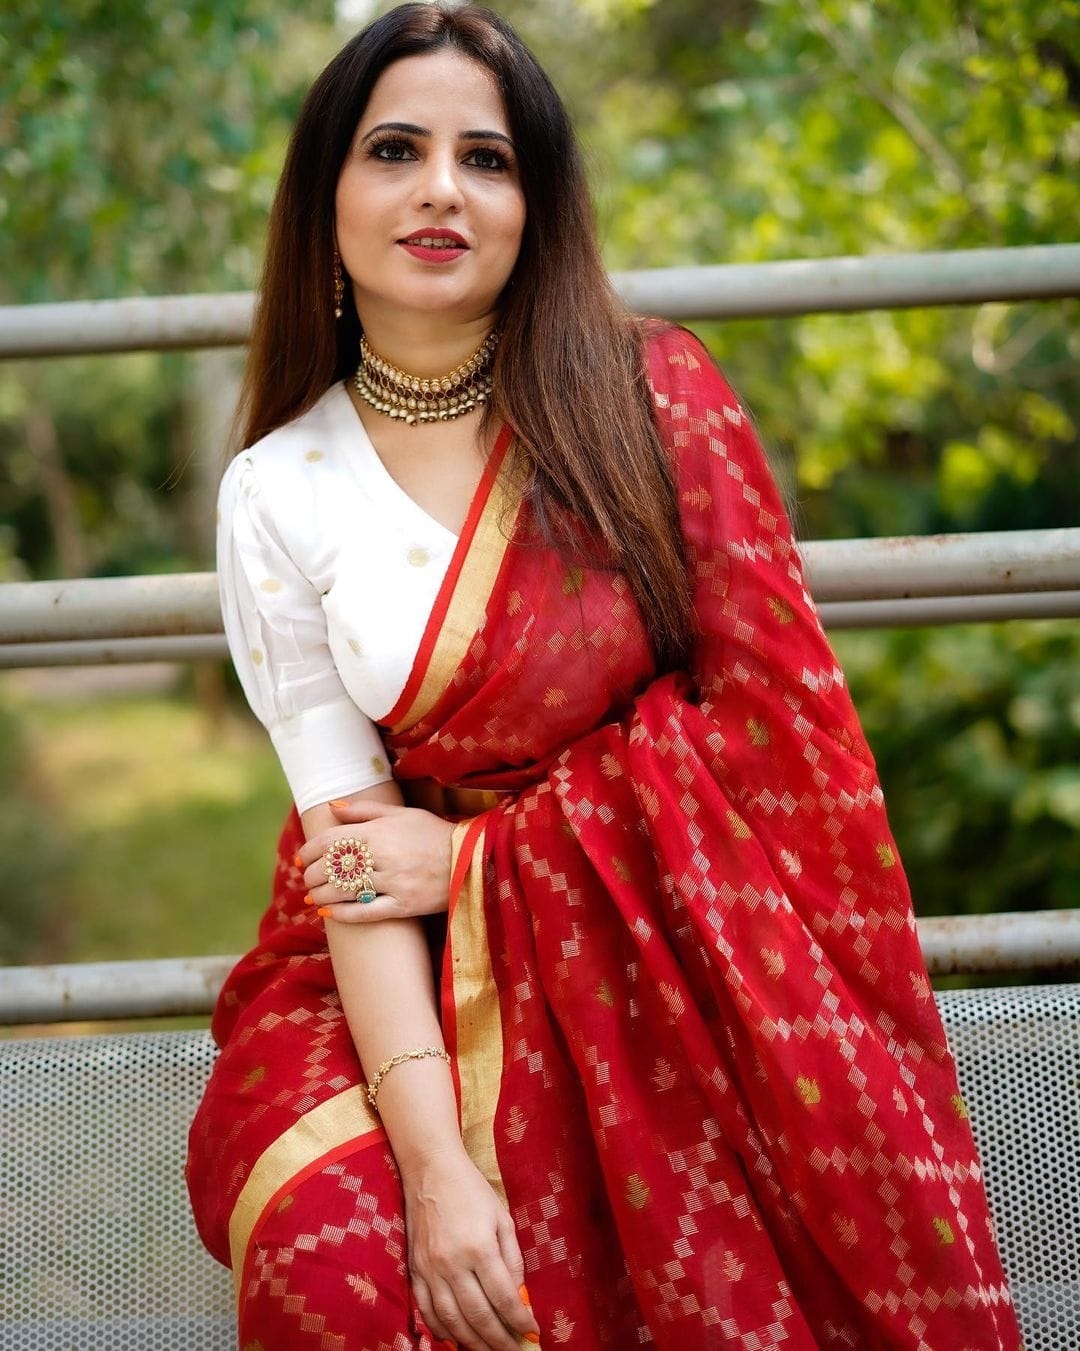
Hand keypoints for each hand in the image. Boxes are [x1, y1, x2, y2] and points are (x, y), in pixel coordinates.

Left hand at [298, 796, 453, 923]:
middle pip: (333, 867)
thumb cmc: (433, 833)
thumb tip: (333, 807)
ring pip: (344, 891)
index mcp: (380, 831)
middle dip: (312, 874)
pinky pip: (366, 912)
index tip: (300, 858)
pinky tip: (328, 913)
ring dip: (321, 894)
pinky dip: (343, 914)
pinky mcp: (404, 906)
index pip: (332, 841)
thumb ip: (365, 810)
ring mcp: (393, 883)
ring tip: (312, 895)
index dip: (310, 850)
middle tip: (306, 878)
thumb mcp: (402, 813)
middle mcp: (383, 856)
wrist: (471, 858)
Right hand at [403, 1148, 539, 1349]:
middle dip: (499, 1341)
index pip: (503, 1298)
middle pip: (478, 1316)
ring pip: (451, 1320)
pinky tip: (455, 1339)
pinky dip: (440, 1330)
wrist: (431, 1170)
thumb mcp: (502, 1218)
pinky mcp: (414, 1269)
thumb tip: (519, 1295)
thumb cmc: (472, 1190)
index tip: (533, 1333)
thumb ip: (512, 1258)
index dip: (520, 1320)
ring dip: (472, 1342)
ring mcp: (430, 1269)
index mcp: (479, 1248)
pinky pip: (426, 1310)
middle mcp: (453, 1263)